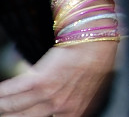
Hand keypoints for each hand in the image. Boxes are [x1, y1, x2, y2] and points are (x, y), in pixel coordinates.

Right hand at [0, 41, 114, 116]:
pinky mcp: (39, 81)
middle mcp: (60, 109)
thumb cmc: (94, 61)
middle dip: (9, 116)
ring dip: (2, 106)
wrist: (96, 42)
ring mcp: (49, 96)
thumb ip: (71, 105)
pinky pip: (11, 90)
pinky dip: (1, 93)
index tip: (17, 116)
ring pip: (13, 107)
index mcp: (74, 113)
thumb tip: (57, 111)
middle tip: (4, 113)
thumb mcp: (88, 92)